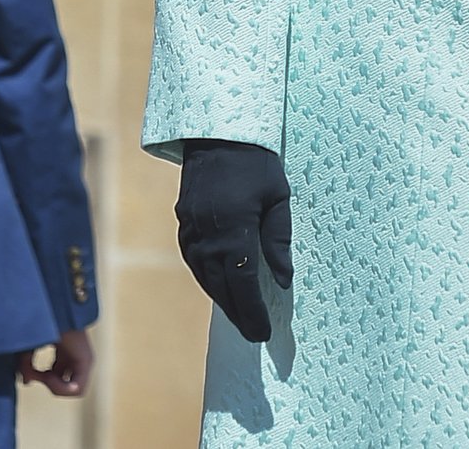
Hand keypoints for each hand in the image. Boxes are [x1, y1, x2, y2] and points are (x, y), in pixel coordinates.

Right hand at [18, 328, 93, 396]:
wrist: (51, 310)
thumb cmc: (40, 324)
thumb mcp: (29, 349)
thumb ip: (27, 366)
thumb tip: (26, 383)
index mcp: (67, 351)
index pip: (57, 377)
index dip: (43, 380)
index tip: (30, 372)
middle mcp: (78, 356)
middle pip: (64, 385)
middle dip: (48, 384)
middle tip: (36, 374)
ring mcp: (85, 359)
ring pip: (71, 390)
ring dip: (52, 387)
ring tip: (43, 374)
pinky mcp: (87, 361)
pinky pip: (78, 389)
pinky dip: (60, 388)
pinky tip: (49, 376)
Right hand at [175, 139, 292, 342]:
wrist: (217, 136)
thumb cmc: (255, 164)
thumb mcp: (277, 197)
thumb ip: (279, 240)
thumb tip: (284, 279)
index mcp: (235, 232)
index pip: (244, 285)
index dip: (253, 313)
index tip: (262, 333)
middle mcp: (209, 239)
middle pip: (223, 289)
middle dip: (239, 314)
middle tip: (253, 333)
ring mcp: (192, 233)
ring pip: (206, 279)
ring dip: (223, 299)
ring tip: (240, 315)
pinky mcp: (184, 225)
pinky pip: (195, 263)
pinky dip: (208, 279)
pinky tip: (219, 285)